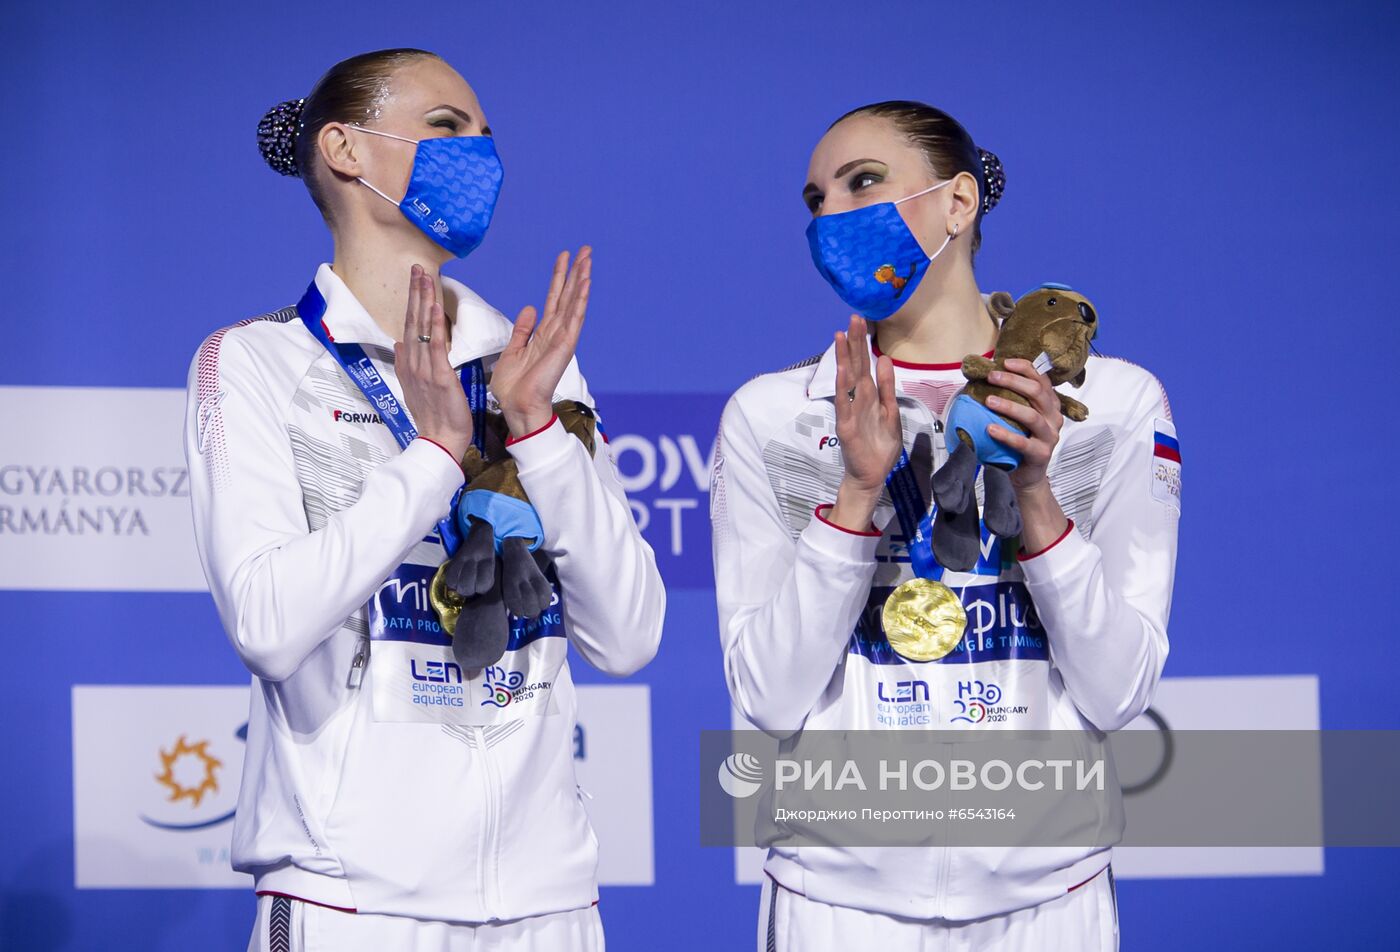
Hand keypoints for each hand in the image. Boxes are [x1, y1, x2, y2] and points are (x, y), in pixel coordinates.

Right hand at [395, 265, 472, 461]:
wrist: (440, 441)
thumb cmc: (434, 417)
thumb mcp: (417, 387)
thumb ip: (408, 365)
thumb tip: (400, 343)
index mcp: (409, 365)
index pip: (409, 326)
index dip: (412, 302)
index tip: (415, 280)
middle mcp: (412, 364)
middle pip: (412, 321)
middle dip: (415, 293)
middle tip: (417, 267)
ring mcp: (424, 370)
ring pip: (421, 328)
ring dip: (422, 300)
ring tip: (424, 277)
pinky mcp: (439, 377)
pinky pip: (436, 346)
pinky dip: (434, 325)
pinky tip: (434, 307)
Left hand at [492, 247, 591, 435]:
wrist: (518, 407)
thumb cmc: (514, 387)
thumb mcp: (512, 351)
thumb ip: (522, 330)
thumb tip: (529, 308)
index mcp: (543, 334)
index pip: (553, 299)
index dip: (559, 277)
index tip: (564, 257)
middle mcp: (556, 333)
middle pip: (568, 296)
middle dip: (576, 272)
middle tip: (585, 250)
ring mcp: (562, 339)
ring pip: (574, 303)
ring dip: (581, 280)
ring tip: (588, 259)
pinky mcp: (564, 346)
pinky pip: (574, 319)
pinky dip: (580, 300)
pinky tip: (585, 283)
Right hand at [826, 315, 902, 531]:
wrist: (872, 475)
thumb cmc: (880, 446)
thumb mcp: (890, 412)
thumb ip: (888, 387)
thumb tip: (886, 360)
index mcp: (869, 395)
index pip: (865, 364)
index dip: (863, 343)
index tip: (862, 321)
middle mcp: (858, 399)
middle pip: (855, 366)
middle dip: (854, 342)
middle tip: (852, 318)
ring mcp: (850, 411)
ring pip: (847, 380)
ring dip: (844, 358)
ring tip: (841, 336)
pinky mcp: (846, 427)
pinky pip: (845, 404)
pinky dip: (843, 388)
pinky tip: (842, 372)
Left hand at [984, 358, 1061, 491]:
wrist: (1026, 475)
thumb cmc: (1019, 441)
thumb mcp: (1016, 417)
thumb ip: (1009, 399)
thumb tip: (984, 378)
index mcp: (1049, 404)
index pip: (1041, 379)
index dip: (1024, 368)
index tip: (1004, 362)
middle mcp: (1053, 417)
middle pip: (1038, 392)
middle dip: (1013, 381)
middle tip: (991, 377)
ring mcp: (1050, 436)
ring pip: (1032, 416)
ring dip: (1009, 406)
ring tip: (989, 401)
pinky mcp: (1041, 454)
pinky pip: (1023, 443)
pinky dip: (1006, 435)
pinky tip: (990, 429)